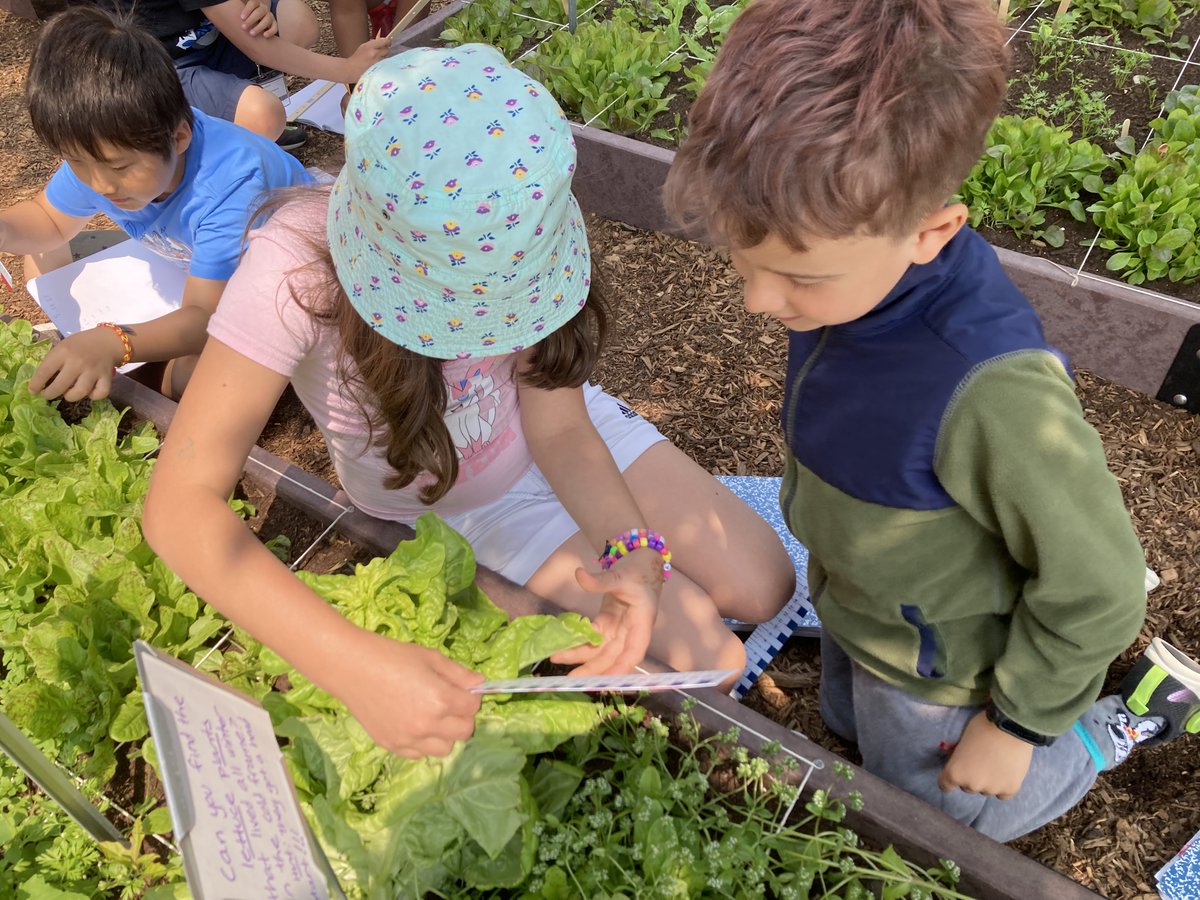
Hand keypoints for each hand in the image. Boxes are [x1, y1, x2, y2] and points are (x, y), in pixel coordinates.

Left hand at [27, 326, 124, 400]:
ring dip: (70, 396)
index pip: (44, 372)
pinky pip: (99, 394)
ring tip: (67, 393)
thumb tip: (42, 382)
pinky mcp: (106, 378)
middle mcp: (78, 362)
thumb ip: (53, 362)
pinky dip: (93, 396)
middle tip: (47, 395)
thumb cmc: (80, 345)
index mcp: (63, 352)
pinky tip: (89, 392)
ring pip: (79, 392)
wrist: (106, 341)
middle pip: (59, 386)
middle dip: (49, 394)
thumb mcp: (62, 347)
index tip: (33, 390)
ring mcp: (93, 371)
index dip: (35, 384)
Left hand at [240, 0, 277, 36]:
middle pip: (259, 12)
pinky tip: (264, 36)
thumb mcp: (241, 7)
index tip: (241, 18)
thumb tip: (230, 1)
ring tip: (251, 34)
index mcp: (256, 3)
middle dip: (251, 20)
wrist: (255, 19)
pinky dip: (270, 32)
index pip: (252, 3)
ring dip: (259, 27)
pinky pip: (275, 28)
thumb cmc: (246, 14)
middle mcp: (263, 8)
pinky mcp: (273, 24)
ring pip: (267, 20)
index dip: (247, 10)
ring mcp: (269, 16)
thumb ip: (238, 4)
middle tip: (243, 28)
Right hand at [335, 630, 482, 757]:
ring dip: (445, 734)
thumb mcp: (431, 658)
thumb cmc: (393, 656)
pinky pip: (419, 754)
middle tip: (450, 703)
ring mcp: (409, 739)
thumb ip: (459, 674)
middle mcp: (428, 725)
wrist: (352, 668)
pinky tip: (414, 724)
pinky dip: (423, 743)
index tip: (462, 690)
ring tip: (433, 716)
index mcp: (441, 700)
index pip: (473, 707)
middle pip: (464, 732)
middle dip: (463, 717)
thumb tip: (480, 683)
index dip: (472, 696)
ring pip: (444, 749)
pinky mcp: (392, 746)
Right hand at [345, 35, 393, 81]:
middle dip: (385, 50)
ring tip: (378, 60)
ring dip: (385, 58)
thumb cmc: (357, 58)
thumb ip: (373, 43)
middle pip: (387, 50)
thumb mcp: (363, 46)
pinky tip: (379, 65)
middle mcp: (374, 54)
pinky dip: (384, 64)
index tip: (388, 42)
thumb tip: (383, 42)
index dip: (388, 41)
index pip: (384, 41)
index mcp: (369, 46)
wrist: (351, 70)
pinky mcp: (378, 70)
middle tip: (382, 52)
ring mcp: (377, 62)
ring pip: (387, 58)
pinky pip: (385, 65)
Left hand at [551, 548, 663, 675]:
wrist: (641, 562)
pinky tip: (564, 646)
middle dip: (592, 668)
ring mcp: (618, 629)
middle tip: (571, 677)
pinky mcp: (607, 624)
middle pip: (613, 656)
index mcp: (641, 623)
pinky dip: (580, 643)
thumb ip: (601, 580)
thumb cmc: (638, 571)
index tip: (607, 681)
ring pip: (600, 650)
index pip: (634, 652)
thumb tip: (579, 575)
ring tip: (558, 658)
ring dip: (581, 657)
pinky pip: (593, 638)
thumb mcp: (621, 575)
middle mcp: (630, 632)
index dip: (622, 667)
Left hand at [937, 709, 1034, 799]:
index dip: (949, 776)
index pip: (945, 784)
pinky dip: (1003, 785)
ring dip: (988, 781)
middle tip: (980, 761)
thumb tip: (961, 760)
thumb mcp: (961, 740)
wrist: (1011, 726)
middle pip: (967, 786)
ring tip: (996, 764)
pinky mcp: (1010, 790)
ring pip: (985, 790)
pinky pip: (1003, 793)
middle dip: (971, 776)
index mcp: (955, 772)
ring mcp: (991, 789)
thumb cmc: (982, 727)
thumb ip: (959, 756)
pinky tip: (1006, 773)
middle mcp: (971, 785)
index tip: (957, 769)